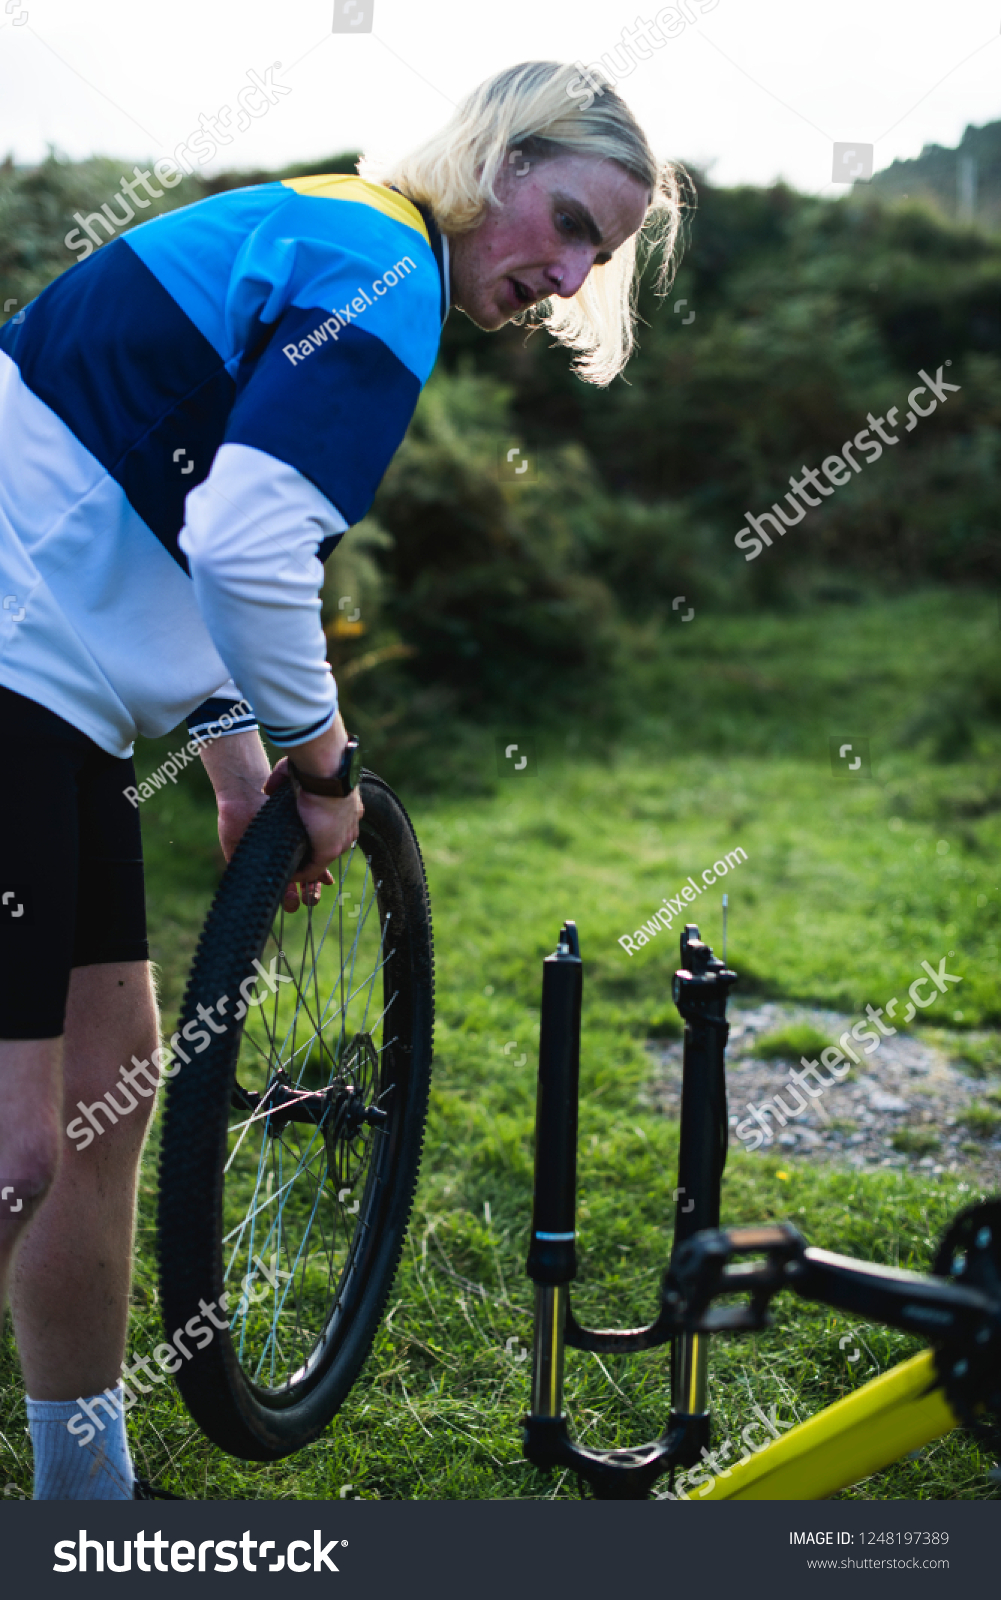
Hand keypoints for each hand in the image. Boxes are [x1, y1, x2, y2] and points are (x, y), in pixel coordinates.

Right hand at [264, 758, 362, 912]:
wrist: (327, 772)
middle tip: (295, 865)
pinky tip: (286, 878)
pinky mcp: (329, 849)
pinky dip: (299, 875)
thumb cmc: (313, 767)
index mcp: (344, 810)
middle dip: (312, 860)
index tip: (302, 845)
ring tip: (288, 875)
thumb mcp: (296, 772)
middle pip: (328, 849)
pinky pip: (313, 869)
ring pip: (320, 861)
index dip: (315, 838)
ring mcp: (341, 840)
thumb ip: (282, 780)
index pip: (331, 830)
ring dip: (304, 870)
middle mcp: (347, 828)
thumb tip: (268, 789)